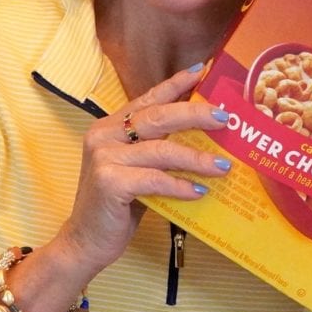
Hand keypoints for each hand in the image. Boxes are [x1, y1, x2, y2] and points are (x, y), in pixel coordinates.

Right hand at [48, 65, 231, 277]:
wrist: (87, 241)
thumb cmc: (117, 206)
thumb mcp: (137, 170)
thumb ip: (158, 152)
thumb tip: (205, 141)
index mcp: (109, 127)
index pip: (148, 99)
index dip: (175, 84)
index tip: (202, 71)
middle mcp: (103, 136)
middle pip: (158, 117)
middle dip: (195, 115)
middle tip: (225, 119)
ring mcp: (104, 158)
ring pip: (162, 149)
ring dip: (197, 158)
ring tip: (223, 166)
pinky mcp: (109, 182)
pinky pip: (155, 179)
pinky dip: (180, 185)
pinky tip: (199, 191)